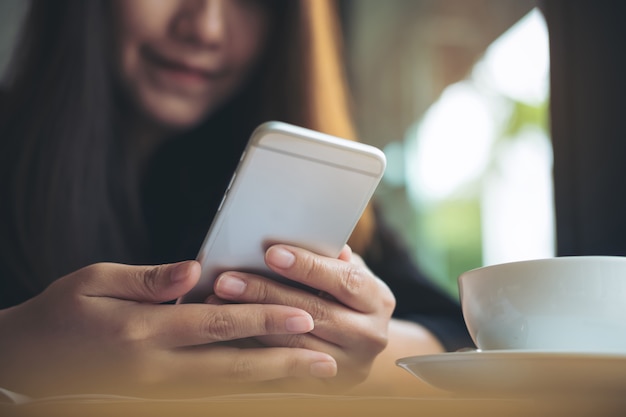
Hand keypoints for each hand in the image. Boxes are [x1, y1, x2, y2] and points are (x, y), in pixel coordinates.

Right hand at [0, 261, 336, 397]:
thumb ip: (149, 279)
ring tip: (311, 375)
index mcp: (142, 331)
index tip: (302, 315)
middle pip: (232, 366)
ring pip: (228, 387)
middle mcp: (156, 368)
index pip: (215, 325)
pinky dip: (246, 388)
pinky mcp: (157, 396)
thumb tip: (195, 270)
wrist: (28, 364)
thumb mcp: (94, 281)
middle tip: (326, 359)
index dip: (262, 319)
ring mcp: (158, 389)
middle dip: (283, 362)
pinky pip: (211, 393)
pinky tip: (270, 381)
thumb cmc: (61, 314)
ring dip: (273, 382)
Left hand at [211, 245, 395, 391]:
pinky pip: (284, 365)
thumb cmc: (348, 298)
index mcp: (378, 300)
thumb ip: (331, 259)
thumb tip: (306, 236)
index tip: (272, 253)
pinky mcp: (326, 384)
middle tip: (229, 280)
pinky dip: (254, 344)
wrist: (361, 346)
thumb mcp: (349, 274)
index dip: (308, 267)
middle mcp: (370, 336)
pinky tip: (229, 328)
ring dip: (253, 322)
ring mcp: (350, 365)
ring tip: (219, 302)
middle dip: (267, 294)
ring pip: (295, 342)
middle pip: (314, 313)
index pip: (345, 280)